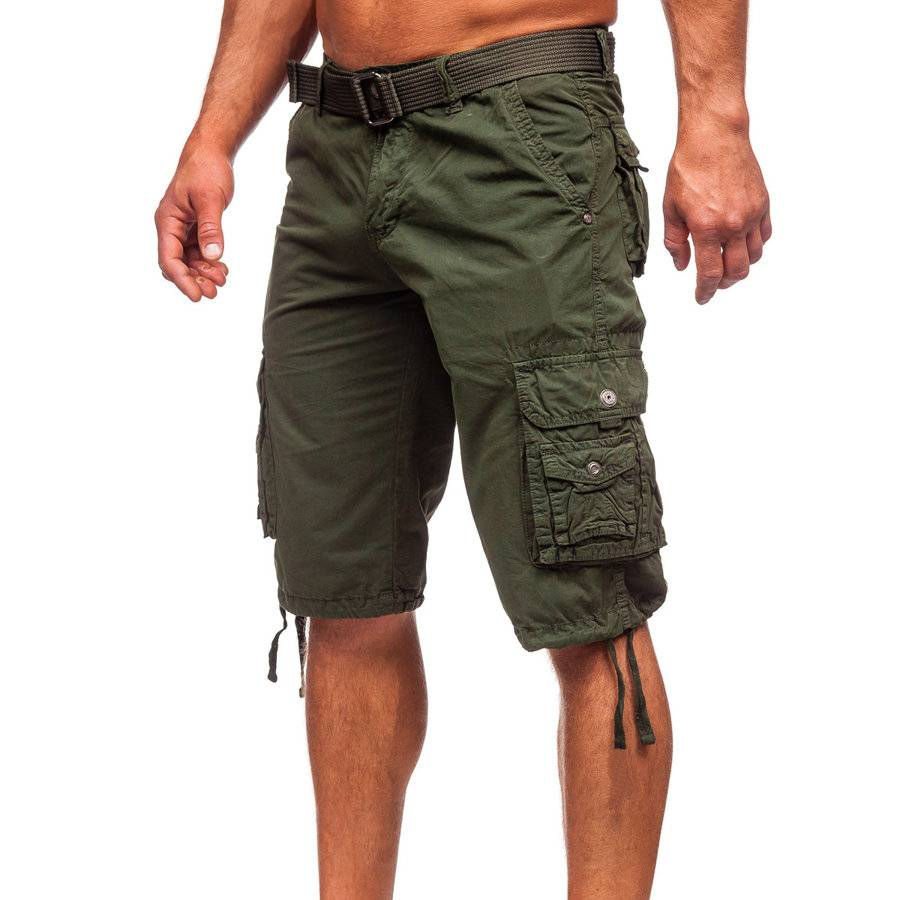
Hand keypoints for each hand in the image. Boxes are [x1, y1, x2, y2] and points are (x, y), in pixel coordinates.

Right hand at [156, 145, 233, 301]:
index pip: (169, 259)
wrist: (211, 153)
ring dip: (203, 273)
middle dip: (194, 280)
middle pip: (177, 264)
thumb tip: (213, 255)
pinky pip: (198, 252)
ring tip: (222, 280)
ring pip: (188, 260)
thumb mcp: (210, 200)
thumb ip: (211, 228)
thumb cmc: (206, 170)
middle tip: (215, 292)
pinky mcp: (194, 228)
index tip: (198, 296)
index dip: (182, 280)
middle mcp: (171, 227)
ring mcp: (182, 229)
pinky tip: (222, 269)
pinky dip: (209, 262)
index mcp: (167, 221)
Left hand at [663, 126, 770, 303]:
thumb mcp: (670, 208)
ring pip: (754, 257)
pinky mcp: (763, 204)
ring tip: (727, 264)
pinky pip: (765, 236)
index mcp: (707, 228)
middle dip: (724, 283)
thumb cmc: (689, 168)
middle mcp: (733, 225)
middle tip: (713, 283)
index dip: (705, 291)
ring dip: (741, 267)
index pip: (710, 274)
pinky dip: (755, 247)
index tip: (701, 298)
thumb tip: (682, 266)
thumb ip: (675, 242)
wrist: (714, 136)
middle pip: (737, 271)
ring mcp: (752, 215)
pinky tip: (742, 245)